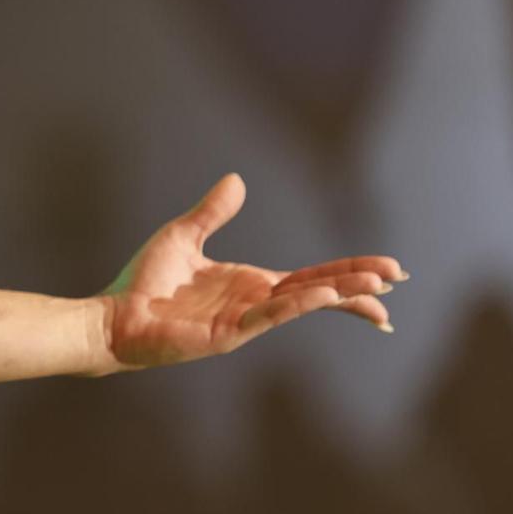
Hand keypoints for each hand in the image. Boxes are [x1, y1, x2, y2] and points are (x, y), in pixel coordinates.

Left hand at [93, 174, 407, 372]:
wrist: (114, 317)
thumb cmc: (145, 283)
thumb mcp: (182, 236)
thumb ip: (212, 212)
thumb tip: (237, 180)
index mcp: (251, 283)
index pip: (311, 277)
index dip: (348, 272)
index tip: (388, 271)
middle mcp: (255, 303)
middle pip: (319, 291)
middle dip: (358, 284)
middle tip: (398, 277)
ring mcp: (245, 321)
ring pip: (301, 305)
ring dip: (337, 296)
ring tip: (374, 287)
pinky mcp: (227, 333)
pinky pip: (269, 317)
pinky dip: (296, 306)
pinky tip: (321, 296)